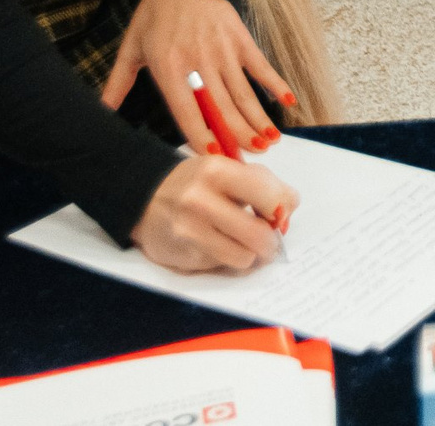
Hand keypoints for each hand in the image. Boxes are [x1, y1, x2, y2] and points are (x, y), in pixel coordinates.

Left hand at [100, 0, 292, 154]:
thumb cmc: (154, 15)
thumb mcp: (131, 48)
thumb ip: (117, 83)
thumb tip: (100, 112)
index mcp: (169, 68)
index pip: (188, 111)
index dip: (202, 136)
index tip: (215, 159)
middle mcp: (198, 62)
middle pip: (221, 107)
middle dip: (238, 136)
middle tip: (251, 159)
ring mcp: (222, 50)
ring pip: (242, 93)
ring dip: (258, 119)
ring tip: (270, 141)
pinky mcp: (240, 38)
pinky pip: (260, 65)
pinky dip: (275, 83)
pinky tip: (287, 100)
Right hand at [130, 153, 296, 273]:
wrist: (143, 198)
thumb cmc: (195, 183)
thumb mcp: (226, 168)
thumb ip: (261, 182)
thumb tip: (290, 206)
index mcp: (217, 171)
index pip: (269, 196)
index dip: (281, 209)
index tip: (277, 213)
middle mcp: (200, 200)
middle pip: (260, 234)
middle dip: (271, 241)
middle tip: (268, 238)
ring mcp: (189, 231)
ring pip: (244, 257)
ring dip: (250, 254)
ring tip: (242, 242)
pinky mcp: (183, 256)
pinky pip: (223, 266)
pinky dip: (228, 259)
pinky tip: (217, 245)